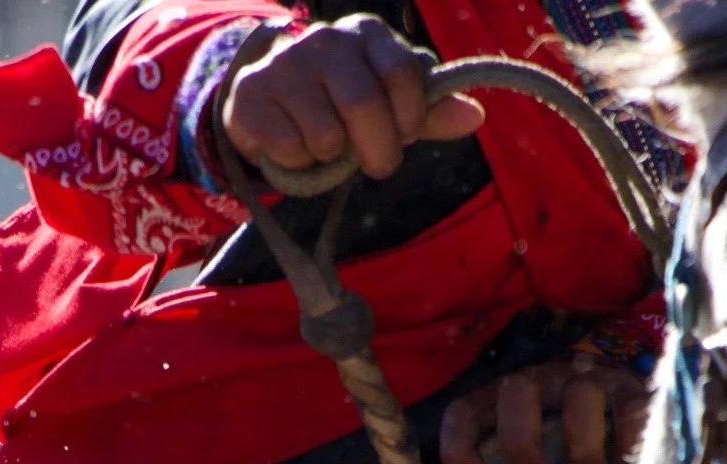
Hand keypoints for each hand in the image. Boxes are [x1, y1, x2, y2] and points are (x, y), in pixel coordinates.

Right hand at [220, 16, 484, 181]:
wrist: (267, 98)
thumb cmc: (341, 102)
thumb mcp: (390, 102)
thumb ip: (430, 111)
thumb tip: (475, 116)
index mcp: (366, 34)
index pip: (403, 74)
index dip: (410, 117)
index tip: (405, 133)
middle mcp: (324, 40)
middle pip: (364, 108)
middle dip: (379, 152)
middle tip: (376, 163)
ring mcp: (284, 67)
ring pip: (326, 138)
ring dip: (333, 160)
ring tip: (326, 145)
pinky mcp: (250, 98)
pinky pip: (291, 152)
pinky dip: (299, 165)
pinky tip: (294, 146)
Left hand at [436, 356, 649, 463]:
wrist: (614, 428)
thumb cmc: (549, 456)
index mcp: (499, 406)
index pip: (464, 413)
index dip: (460, 447)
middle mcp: (538, 384)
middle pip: (518, 390)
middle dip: (520, 436)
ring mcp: (585, 382)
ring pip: (580, 390)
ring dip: (580, 436)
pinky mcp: (629, 391)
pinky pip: (631, 404)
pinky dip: (629, 433)